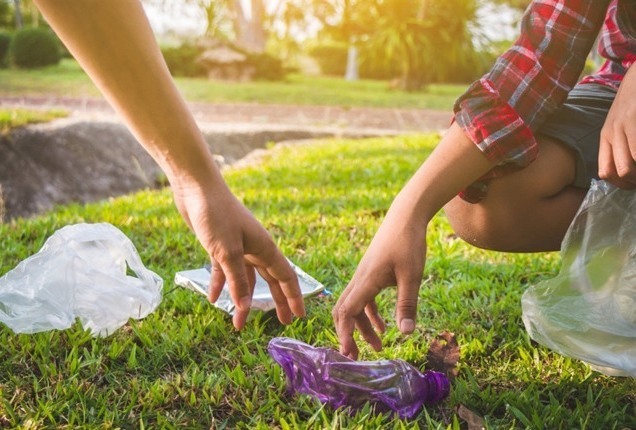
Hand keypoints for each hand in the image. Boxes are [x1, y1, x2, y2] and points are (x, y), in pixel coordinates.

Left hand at [173, 182, 305, 329]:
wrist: (196, 188)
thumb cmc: (216, 215)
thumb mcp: (227, 251)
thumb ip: (237, 280)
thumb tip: (245, 306)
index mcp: (265, 248)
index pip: (286, 277)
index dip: (294, 297)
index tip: (300, 316)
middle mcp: (255, 248)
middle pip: (270, 280)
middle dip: (276, 301)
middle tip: (282, 322)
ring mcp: (238, 246)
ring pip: (245, 279)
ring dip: (242, 299)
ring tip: (239, 322)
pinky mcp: (220, 245)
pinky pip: (224, 270)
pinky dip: (221, 284)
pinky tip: (213, 299)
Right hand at [332, 204, 426, 358]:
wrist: (405, 215)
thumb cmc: (408, 242)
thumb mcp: (411, 276)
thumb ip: (407, 305)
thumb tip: (405, 333)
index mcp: (366, 281)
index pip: (347, 312)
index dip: (345, 334)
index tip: (348, 353)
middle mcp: (360, 279)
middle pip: (344, 311)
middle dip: (348, 335)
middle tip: (355, 357)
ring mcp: (364, 275)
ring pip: (354, 306)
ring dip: (362, 327)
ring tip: (378, 346)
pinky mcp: (371, 273)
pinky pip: (364, 298)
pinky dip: (369, 315)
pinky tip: (385, 326)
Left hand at [598, 66, 635, 188]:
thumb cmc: (634, 102)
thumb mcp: (620, 124)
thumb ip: (618, 146)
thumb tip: (624, 174)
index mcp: (606, 137)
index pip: (606, 173)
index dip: (624, 184)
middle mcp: (613, 132)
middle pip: (622, 172)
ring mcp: (626, 124)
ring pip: (633, 163)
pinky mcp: (635, 118)